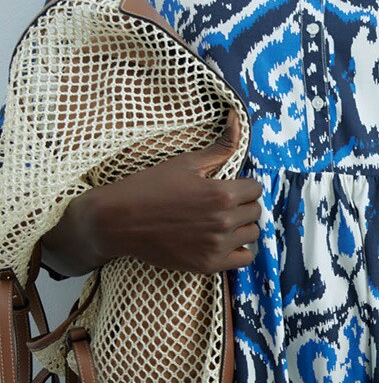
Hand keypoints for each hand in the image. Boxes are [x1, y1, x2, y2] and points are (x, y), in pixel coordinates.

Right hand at [44, 108, 263, 275]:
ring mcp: (217, 246)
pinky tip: (222, 241)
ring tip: (220, 221)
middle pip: (255, 211)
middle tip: (220, 203)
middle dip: (242, 205)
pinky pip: (243, 260)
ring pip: (252, 235)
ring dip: (241, 227)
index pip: (256, 189)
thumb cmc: (150, 187)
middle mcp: (224, 221)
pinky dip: (238, 250)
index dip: (242, 185)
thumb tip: (238, 118)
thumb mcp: (186, 162)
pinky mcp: (208, 265)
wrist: (118, 221)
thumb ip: (221, 146)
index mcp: (222, 194)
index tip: (228, 186)